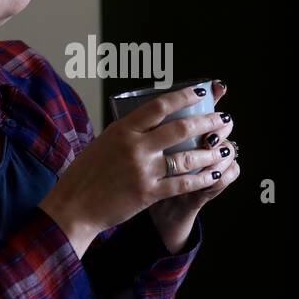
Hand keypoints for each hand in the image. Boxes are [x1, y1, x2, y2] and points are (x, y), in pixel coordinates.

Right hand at [38, 81, 233, 256]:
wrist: (74, 206)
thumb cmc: (86, 174)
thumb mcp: (104, 143)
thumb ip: (129, 133)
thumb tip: (154, 122)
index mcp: (122, 129)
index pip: (159, 105)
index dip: (184, 97)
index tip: (201, 92)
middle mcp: (135, 146)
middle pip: (180, 128)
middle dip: (207, 122)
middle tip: (223, 119)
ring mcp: (143, 170)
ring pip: (186, 157)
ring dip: (209, 152)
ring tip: (224, 148)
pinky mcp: (148, 193)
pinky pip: (182, 183)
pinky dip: (201, 178)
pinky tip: (213, 174)